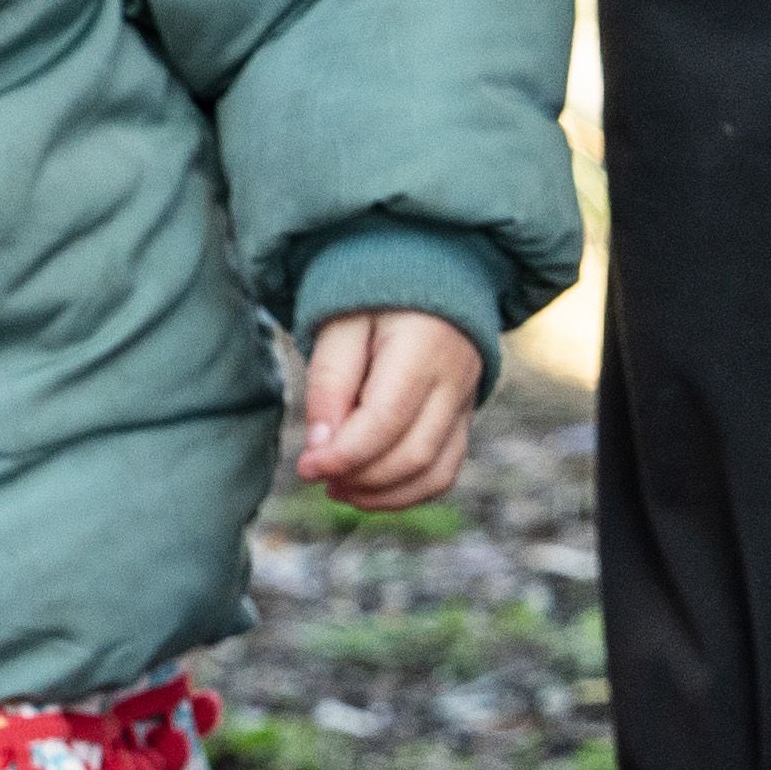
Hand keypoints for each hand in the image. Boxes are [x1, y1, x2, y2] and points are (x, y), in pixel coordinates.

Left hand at [296, 307, 482, 510]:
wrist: (425, 275)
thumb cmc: (375, 298)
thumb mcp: (341, 325)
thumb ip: (329, 383)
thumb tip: (321, 447)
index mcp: (424, 348)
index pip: (386, 422)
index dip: (343, 454)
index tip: (305, 466)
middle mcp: (455, 381)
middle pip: (411, 455)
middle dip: (358, 477)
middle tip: (316, 473)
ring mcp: (465, 404)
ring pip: (433, 474)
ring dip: (380, 495)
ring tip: (336, 488)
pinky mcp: (462, 420)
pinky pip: (443, 473)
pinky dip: (404, 493)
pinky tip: (365, 490)